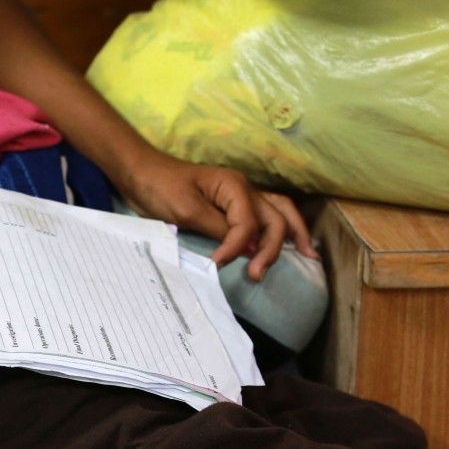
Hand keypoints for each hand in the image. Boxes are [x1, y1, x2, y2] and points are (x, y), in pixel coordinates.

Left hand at [120, 153, 317, 280]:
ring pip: (279, 214)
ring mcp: (241, 197)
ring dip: (292, 236)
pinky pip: (265, 218)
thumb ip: (218, 228)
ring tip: (308, 258)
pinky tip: (291, 244)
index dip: (236, 248)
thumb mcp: (186, 210)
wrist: (140, 173)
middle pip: (275, 219)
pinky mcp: (231, 207)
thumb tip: (246, 247)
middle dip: (272, 249)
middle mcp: (245, 190)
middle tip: (256, 275)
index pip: (248, 224)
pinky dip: (280, 230)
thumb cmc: (159, 187)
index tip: (217, 265)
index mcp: (234, 187)